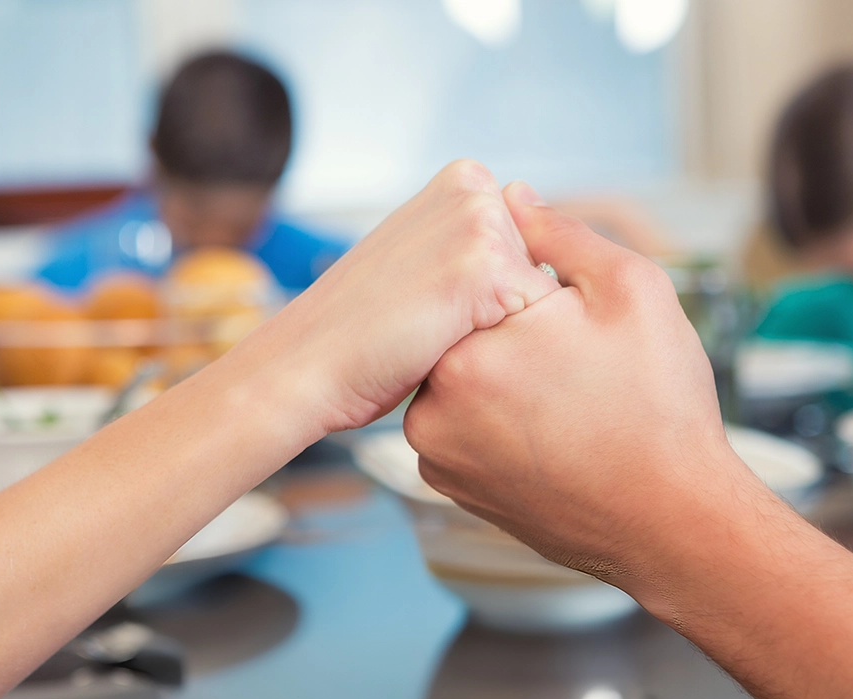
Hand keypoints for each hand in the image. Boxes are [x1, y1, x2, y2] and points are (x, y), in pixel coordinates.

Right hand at [235, 161, 559, 435]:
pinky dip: (508, 356)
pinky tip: (447, 351)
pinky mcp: (487, 267)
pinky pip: (541, 328)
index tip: (434, 309)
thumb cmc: (362, 333)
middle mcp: (475, 187)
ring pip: (546, 301)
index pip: (532, 249)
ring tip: (438, 338)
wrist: (305, 365)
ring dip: (506, 336)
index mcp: (463, 179)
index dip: (493, 300)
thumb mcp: (422, 265)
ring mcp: (481, 223)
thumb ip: (476, 246)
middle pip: (545, 270)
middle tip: (433, 327)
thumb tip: (548, 255)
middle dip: (507, 313)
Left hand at [404, 186, 764, 614]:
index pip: (476, 276)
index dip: (526, 279)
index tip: (563, 309)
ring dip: (494, 371)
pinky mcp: (444, 482)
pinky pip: (455, 424)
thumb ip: (561, 234)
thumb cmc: (661, 409)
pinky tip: (544, 428)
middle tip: (570, 358)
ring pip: (455, 376)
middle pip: (460, 327)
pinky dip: (489, 418)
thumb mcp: (632, 292)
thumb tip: (512, 198)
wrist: (672, 523)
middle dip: (508, 326)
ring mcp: (433, 449)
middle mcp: (432, 401)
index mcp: (470, 345)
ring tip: (562, 395)